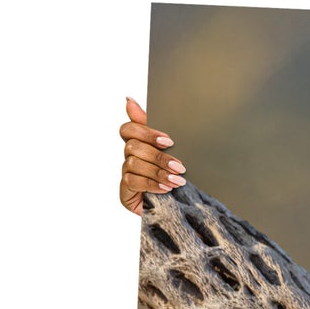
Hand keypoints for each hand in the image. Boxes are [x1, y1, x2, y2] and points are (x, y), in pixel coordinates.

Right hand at [119, 97, 184, 215]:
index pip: (128, 129)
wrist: (184, 209)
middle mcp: (130, 157)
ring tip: (178, 181)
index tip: (168, 141)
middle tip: (180, 166)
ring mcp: (126, 174)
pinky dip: (151, 184)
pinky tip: (166, 189)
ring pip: (133, 164)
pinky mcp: (125, 192)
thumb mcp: (175, 151)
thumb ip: (155, 127)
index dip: (146, 132)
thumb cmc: (178, 176)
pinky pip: (132, 181)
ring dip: (158, 172)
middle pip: (133, 146)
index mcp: (140, 144)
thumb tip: (128, 99)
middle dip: (158, 156)